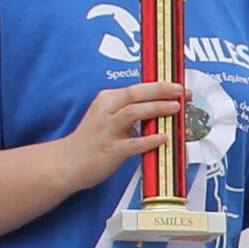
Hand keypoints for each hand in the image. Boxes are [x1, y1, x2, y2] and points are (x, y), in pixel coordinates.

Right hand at [54, 81, 187, 197]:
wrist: (67, 162)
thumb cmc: (91, 140)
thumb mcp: (107, 117)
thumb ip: (129, 111)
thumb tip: (159, 108)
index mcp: (107, 100)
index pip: (136, 88)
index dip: (159, 86)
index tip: (177, 87)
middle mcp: (106, 111)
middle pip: (135, 94)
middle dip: (161, 91)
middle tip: (181, 92)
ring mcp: (107, 130)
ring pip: (133, 113)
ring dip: (157, 109)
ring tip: (175, 108)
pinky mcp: (111, 150)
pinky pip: (132, 144)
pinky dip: (149, 140)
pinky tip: (163, 138)